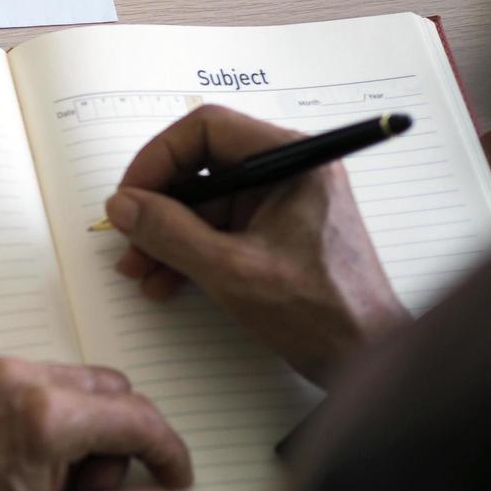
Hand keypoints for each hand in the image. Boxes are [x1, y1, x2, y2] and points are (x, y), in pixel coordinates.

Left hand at [0, 357, 192, 490]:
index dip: (167, 453)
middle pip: (105, 389)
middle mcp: (10, 377)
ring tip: (40, 485)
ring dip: (71, 426)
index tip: (172, 478)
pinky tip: (6, 465)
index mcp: (43, 415)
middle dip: (115, 440)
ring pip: (59, 380)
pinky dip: (25, 415)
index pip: (137, 418)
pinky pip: (10, 381)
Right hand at [106, 105, 410, 386]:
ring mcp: (281, 202)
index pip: (208, 129)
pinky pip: (218, 227)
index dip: (159, 157)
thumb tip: (121, 204)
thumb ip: (169, 232)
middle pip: (202, 164)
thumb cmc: (320, 314)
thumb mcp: (231, 271)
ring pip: (204, 201)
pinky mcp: (275, 232)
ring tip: (139, 268)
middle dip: (158, 203)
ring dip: (166, 233)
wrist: (368, 362)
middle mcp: (288, 171)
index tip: (131, 195)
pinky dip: (188, 249)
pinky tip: (165, 281)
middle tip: (128, 233)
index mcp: (293, 160)